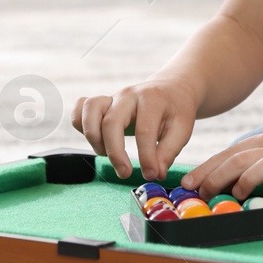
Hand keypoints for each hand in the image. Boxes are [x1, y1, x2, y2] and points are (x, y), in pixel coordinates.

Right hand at [71, 79, 200, 181]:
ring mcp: (112, 97)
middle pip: (110, 122)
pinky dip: (80, 125)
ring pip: (89, 111)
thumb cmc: (176, 111)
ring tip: (106, 153)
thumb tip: (154, 174)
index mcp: (152, 99)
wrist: (171, 89)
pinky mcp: (101, 103)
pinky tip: (96, 140)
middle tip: (125, 173)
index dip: (146, 157)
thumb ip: (168, 152)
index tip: (151, 174)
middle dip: (115, 152)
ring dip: (93, 137)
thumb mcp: (183, 129)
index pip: (144, 131)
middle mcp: (128, 95)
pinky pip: (79, 108)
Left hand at [179, 128, 262, 207]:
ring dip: (245, 182)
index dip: (204, 169)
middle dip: (216, 177)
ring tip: (235, 196)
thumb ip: (249, 165)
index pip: (226, 155)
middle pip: (238, 159)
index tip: (186, 185)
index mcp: (260, 144)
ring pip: (262, 167)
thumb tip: (216, 185)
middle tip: (203, 194)